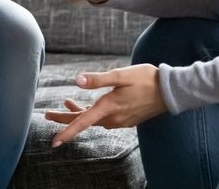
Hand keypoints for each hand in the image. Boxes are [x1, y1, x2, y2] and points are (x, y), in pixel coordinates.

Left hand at [44, 65, 166, 146]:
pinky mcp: (126, 118)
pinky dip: (92, 112)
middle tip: (47, 114)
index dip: (67, 131)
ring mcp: (121, 120)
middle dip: (65, 118)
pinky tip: (90, 105)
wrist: (171, 91)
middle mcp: (113, 118)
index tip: (54, 142)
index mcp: (109, 106)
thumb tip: (76, 81)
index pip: (83, 122)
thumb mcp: (121, 75)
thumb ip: (98, 79)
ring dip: (79, 113)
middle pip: (84, 121)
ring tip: (66, 103)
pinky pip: (104, 119)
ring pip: (93, 119)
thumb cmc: (146, 79)